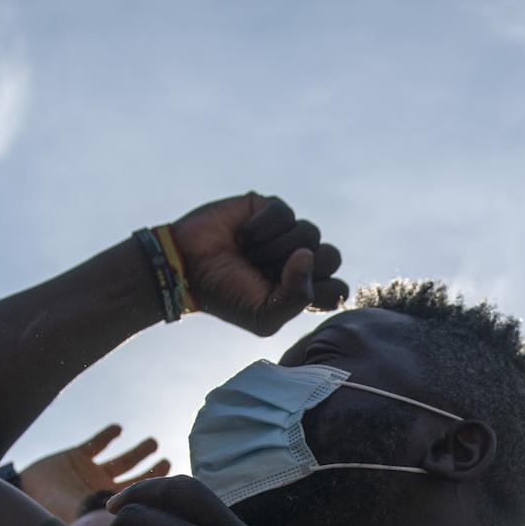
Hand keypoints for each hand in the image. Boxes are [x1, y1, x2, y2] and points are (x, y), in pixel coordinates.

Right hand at [19, 424, 170, 522]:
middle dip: (152, 470)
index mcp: (111, 510)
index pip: (143, 499)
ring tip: (153, 444)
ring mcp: (91, 473)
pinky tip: (118, 430)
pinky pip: (96, 443)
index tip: (173, 482)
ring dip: (138, 452)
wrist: (21, 507)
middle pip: (137, 478)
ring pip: (122, 460)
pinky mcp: (75, 456)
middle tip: (167, 462)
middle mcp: (104, 491)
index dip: (158, 491)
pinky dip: (108, 435)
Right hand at [169, 193, 348, 335]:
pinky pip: (285, 214)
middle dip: (297, 267)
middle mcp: (299, 261)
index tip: (283, 294)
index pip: (338, 289)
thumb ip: (297, 297)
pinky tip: (242, 235)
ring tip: (248, 254)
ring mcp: (287, 233)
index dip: (316, 291)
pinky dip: (262, 228)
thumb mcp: (264, 316)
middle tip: (265, 271)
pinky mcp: (270, 209)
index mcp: (302, 289)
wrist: (186, 267)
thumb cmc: (225, 295)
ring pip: (310, 233)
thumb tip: (308, 254)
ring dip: (274, 248)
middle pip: (332, 256)